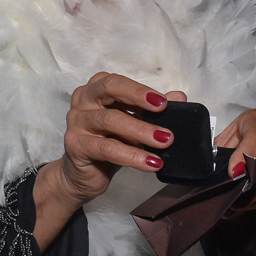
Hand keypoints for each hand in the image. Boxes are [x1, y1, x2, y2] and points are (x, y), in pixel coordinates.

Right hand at [32, 72, 183, 250]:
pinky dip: (132, 156)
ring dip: (141, 131)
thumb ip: (152, 110)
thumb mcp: (133, 124)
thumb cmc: (108, 142)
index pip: (117, 81)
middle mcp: (82, 101)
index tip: (164, 101)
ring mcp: (76, 122)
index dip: (140, 89)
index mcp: (95, 90)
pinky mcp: (75, 146)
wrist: (84, 174)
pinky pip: (106, 148)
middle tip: (164, 111)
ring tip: (165, 141)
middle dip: (138, 98)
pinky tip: (151, 163)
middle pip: (109, 89)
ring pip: (110, 120)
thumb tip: (179, 97)